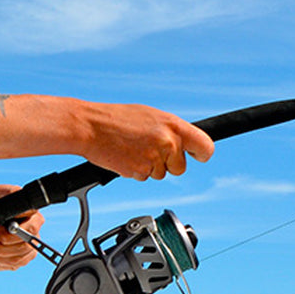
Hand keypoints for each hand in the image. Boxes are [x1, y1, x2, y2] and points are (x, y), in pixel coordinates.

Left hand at [0, 183, 44, 271]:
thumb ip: (6, 191)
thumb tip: (21, 194)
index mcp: (24, 209)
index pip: (34, 212)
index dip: (20, 219)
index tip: (3, 222)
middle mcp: (29, 225)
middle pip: (32, 232)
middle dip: (8, 236)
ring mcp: (28, 242)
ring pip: (25, 248)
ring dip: (2, 249)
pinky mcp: (23, 258)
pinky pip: (20, 260)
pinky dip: (3, 259)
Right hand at [81, 103, 214, 180]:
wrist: (89, 126)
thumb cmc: (118, 119)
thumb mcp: (151, 116)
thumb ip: (171, 130)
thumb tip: (186, 142)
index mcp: (173, 126)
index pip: (205, 146)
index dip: (202, 154)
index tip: (198, 156)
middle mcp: (167, 142)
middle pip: (180, 168)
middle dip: (168, 164)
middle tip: (149, 148)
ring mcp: (154, 158)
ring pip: (161, 174)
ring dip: (150, 166)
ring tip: (134, 148)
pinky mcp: (139, 171)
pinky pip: (144, 177)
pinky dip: (136, 170)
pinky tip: (126, 155)